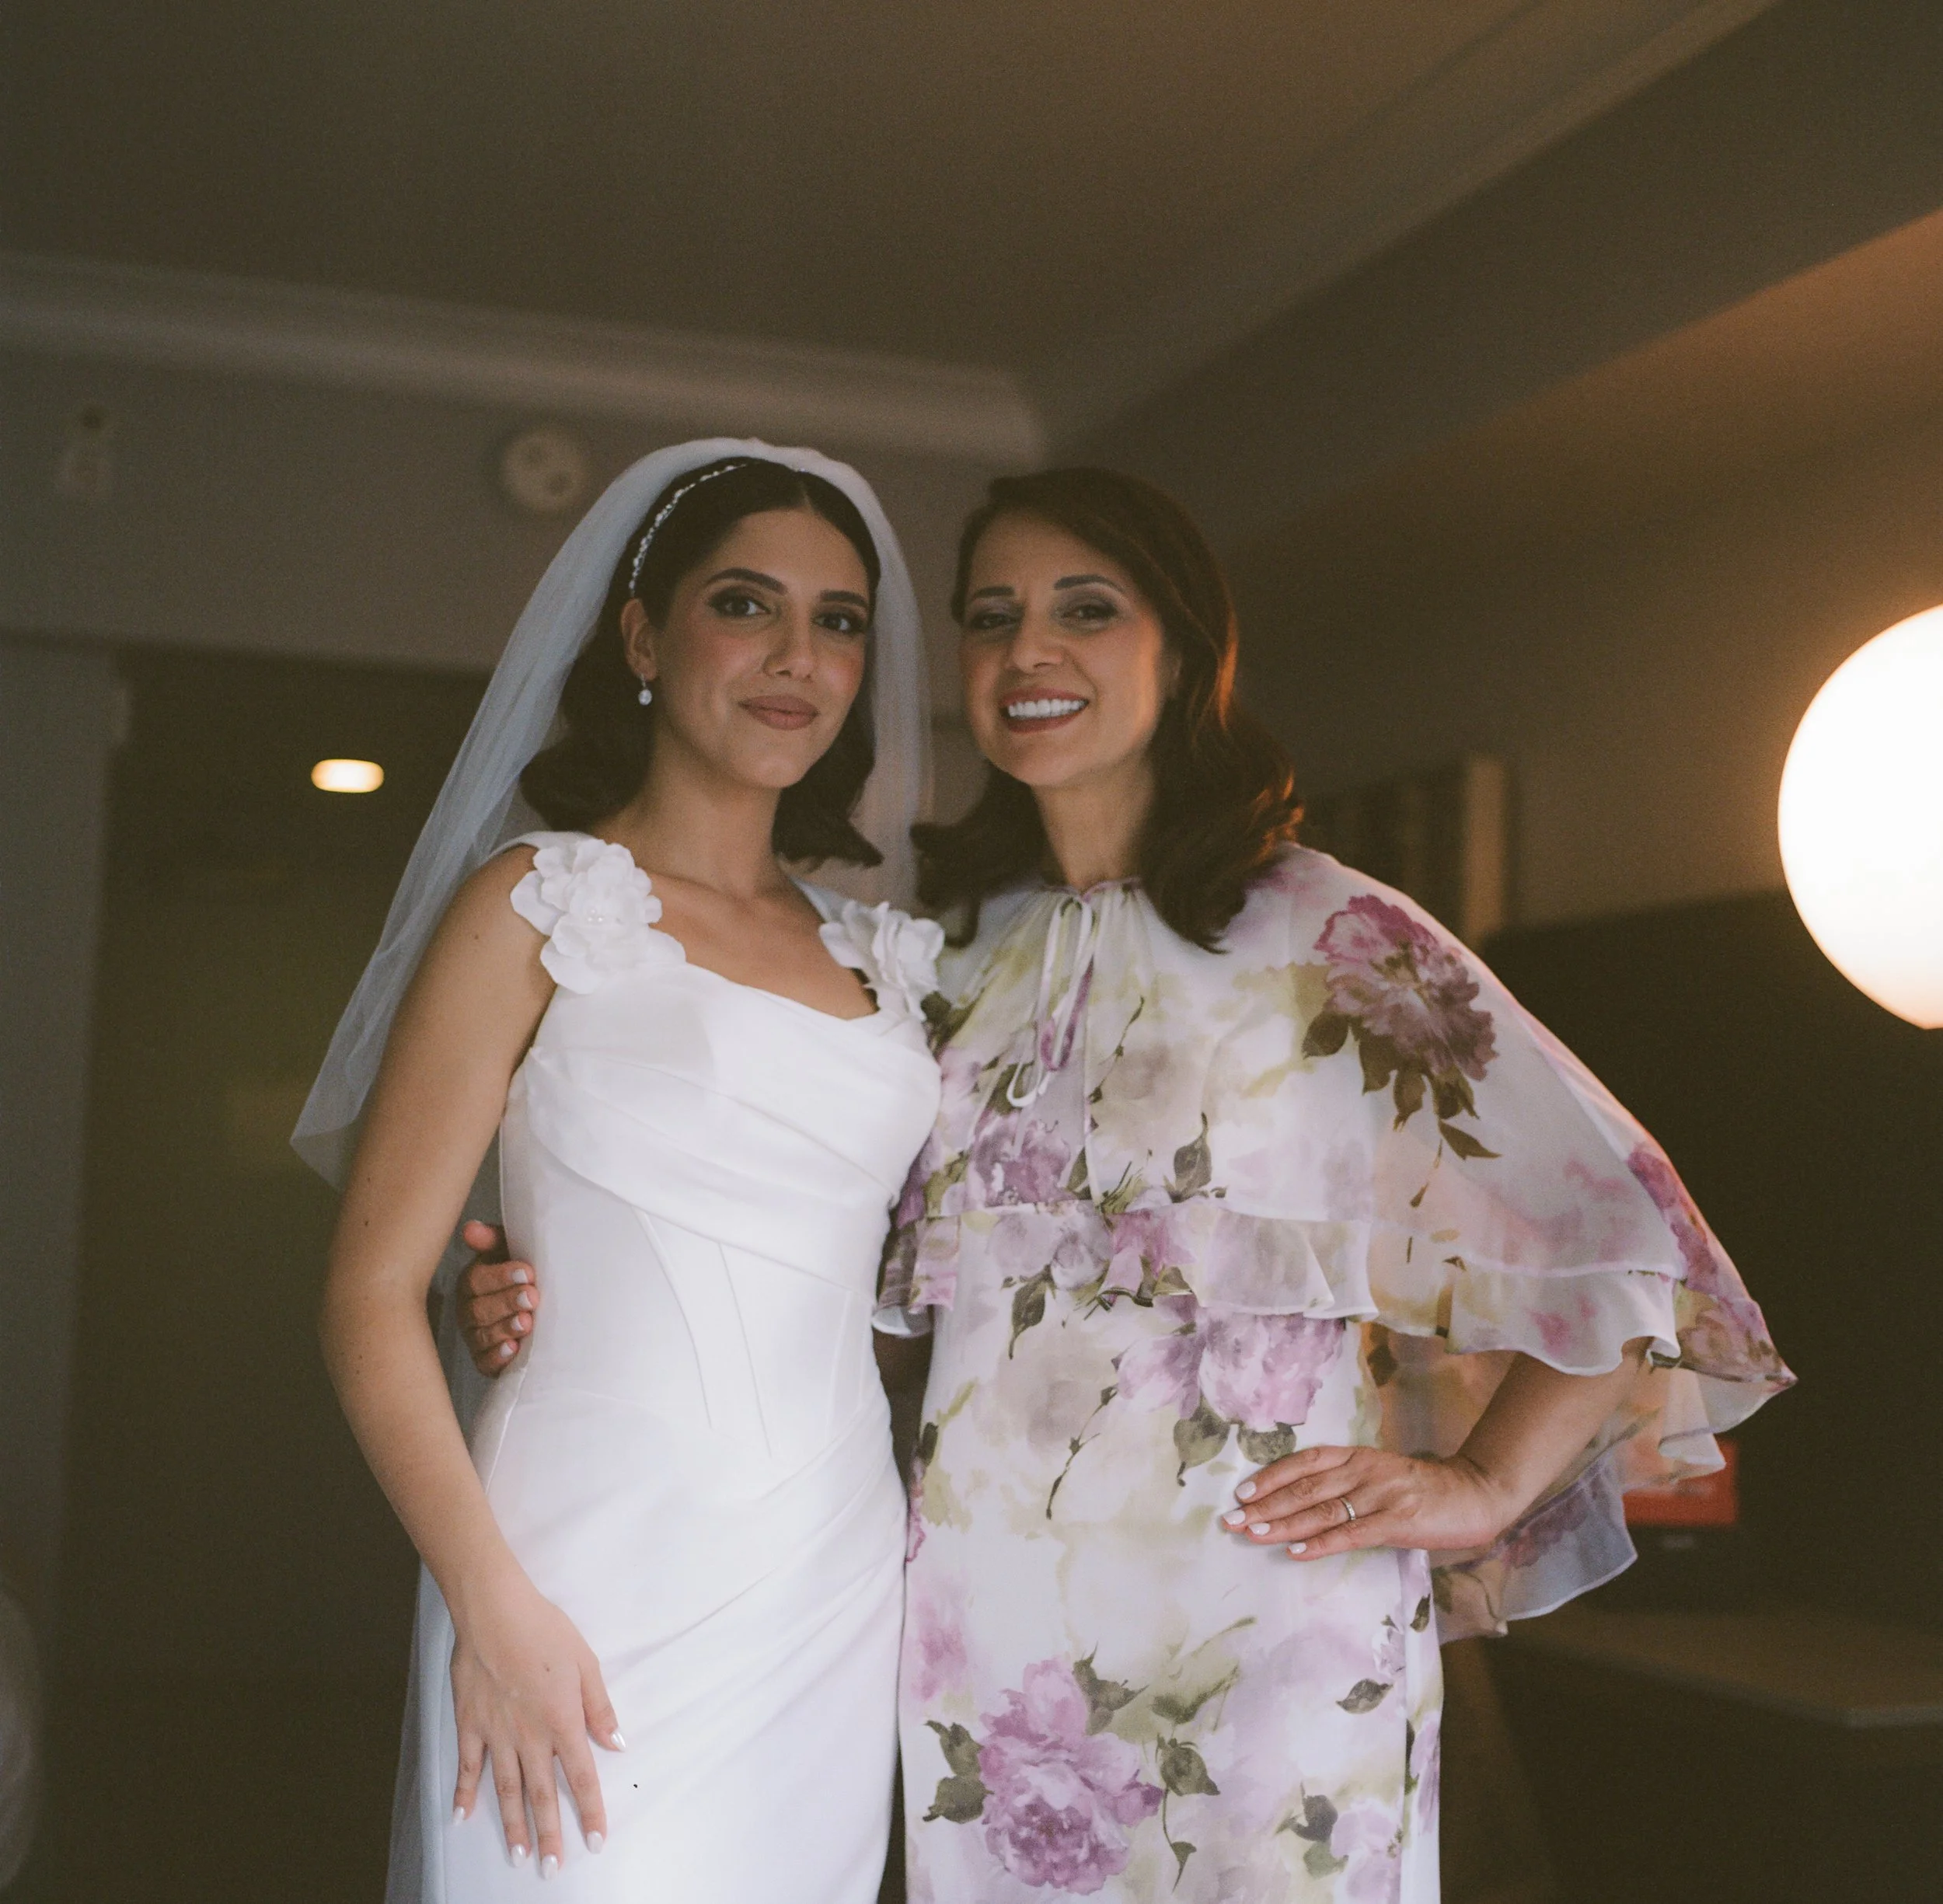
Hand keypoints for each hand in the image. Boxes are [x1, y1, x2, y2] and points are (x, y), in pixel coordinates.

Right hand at [451, 1572, 622, 1871]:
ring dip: (513, 1826)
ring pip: (506, 1790)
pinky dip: (463, 1793)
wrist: (495, 1612)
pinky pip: (466, 1766)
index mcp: (562, 1722)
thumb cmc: (545, 1631)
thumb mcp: (586, 1663)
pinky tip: (461, 1817)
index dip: (590, 1811)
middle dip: (549, 1834)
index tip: (595, 1841)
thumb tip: (617, 1744)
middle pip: (541, 1795)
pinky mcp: (469, 1724)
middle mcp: (529, 1736)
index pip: (580, 1777)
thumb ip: (599, 1708)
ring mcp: (496, 1733)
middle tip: (552, 1869)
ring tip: (519, 1856)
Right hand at [457, 1221, 541, 1376]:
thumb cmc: (525, 1275)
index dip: (500, 1277)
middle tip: (532, 1298)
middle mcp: (469, 1310)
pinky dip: (498, 1357)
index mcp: (473, 1282)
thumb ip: (493, 1240)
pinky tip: (513, 1349)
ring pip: (482, 1336)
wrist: (543, 1308)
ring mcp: (476, 1337)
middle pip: (478, 1310)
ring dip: (504, 1329)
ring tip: (527, 1323)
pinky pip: (485, 1363)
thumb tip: (470, 1229)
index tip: (528, 1273)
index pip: (477, 1280)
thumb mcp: (511, 1251)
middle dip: (506, 1303)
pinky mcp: (486, 1361)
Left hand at [1221, 1445, 1517, 1560]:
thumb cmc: (1424, 1489)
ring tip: (1251, 1534)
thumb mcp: (1380, 1475)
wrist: (1474, 1493)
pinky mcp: (1397, 1522)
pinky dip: (1319, 1543)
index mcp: (1358, 1456)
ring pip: (1320, 1510)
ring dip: (1281, 1524)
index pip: (1305, 1462)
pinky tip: (1295, 1551)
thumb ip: (1347, 1483)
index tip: (1243, 1491)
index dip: (1271, 1476)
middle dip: (1264, 1505)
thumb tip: (1301, 1501)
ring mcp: (1380, 1495)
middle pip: (1304, 1488)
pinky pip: (1350, 1534)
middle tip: (1232, 1519)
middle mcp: (1363, 1471)